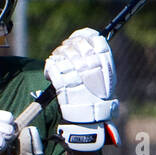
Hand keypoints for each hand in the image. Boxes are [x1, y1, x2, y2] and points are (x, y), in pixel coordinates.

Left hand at [46, 28, 117, 152]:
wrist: (90, 118)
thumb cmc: (98, 98)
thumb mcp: (106, 77)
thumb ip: (99, 58)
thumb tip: (90, 38)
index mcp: (103, 61)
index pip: (90, 36)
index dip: (80, 37)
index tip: (75, 40)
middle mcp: (90, 64)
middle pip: (73, 44)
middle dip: (66, 47)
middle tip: (64, 54)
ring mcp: (75, 73)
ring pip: (61, 53)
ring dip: (57, 57)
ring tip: (58, 64)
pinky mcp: (62, 82)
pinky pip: (52, 66)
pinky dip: (49, 68)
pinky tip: (51, 74)